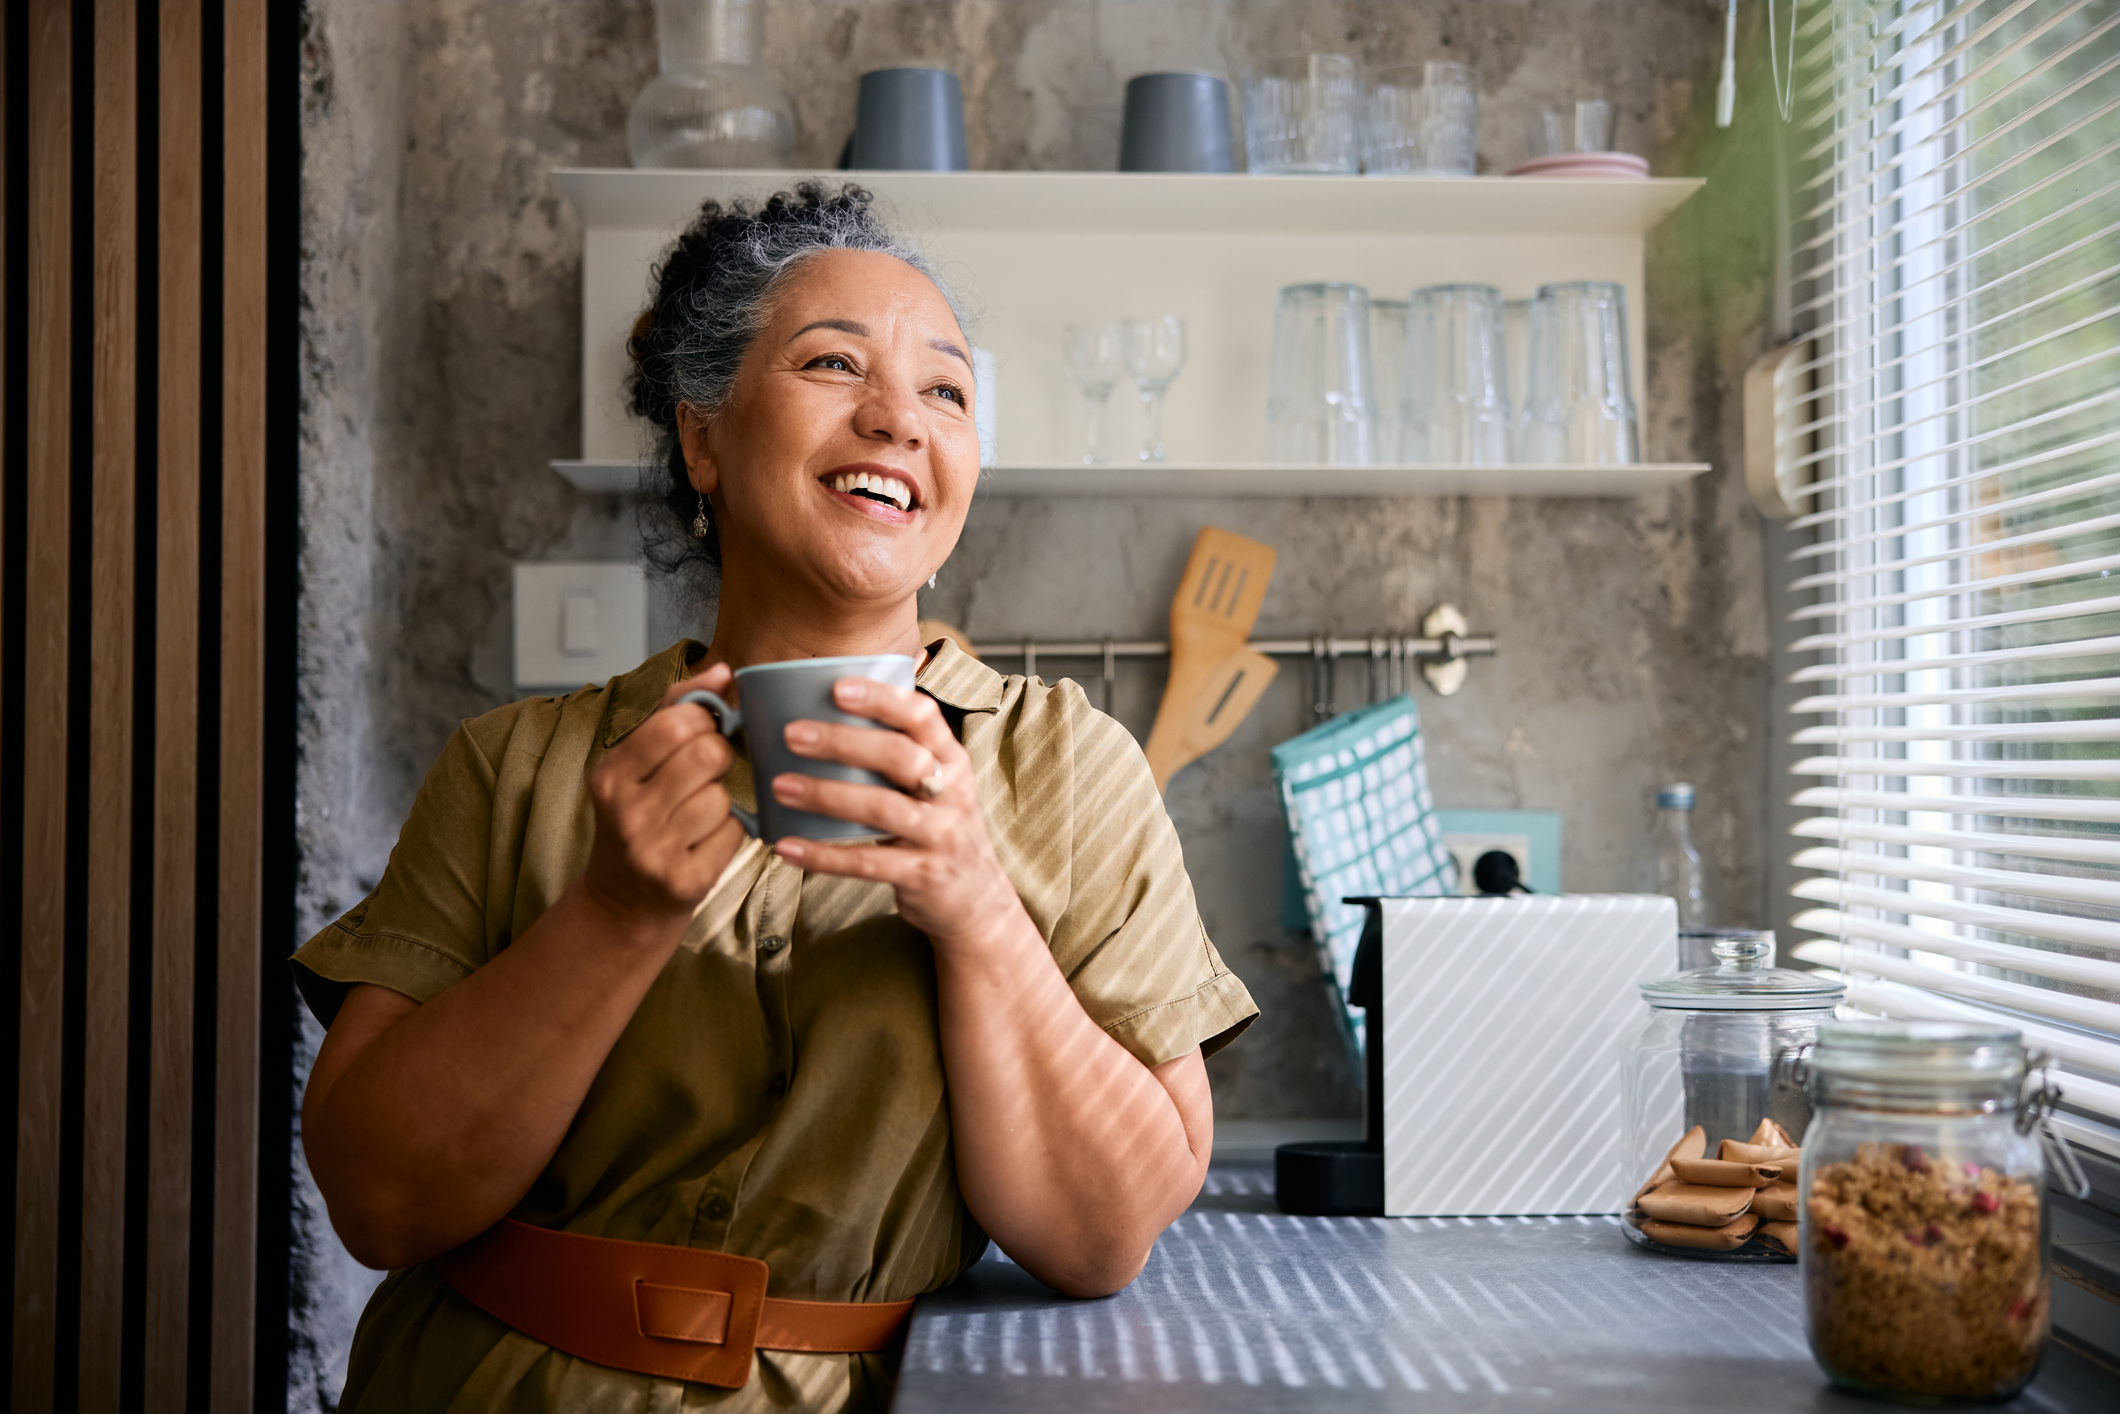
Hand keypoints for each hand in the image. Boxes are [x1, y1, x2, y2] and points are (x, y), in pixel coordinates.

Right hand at [581, 663, 748, 922]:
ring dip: (722, 802)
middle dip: (720, 758)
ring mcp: (653, 851)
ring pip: (723, 798)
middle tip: (708, 772)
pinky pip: (735, 834)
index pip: (675, 722)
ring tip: (698, 814)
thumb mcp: (637, 761)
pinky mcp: (685, 882)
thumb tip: (723, 671)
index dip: (704, 721)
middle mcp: (625, 812)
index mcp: (610, 774)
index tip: (702, 732)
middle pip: (708, 756)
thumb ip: (676, 709)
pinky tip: (705, 841)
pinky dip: (730, 834)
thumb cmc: (638, 816)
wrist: (623, 899)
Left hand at [768, 678, 1022, 953]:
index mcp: (952, 761)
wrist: (977, 901)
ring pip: (882, 807)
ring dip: (826, 795)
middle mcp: (952, 793)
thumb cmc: (939, 830)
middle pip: (900, 756)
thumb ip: (899, 755)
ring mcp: (940, 835)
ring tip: (780, 785)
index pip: (923, 716)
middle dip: (843, 742)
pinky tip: (787, 846)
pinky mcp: (923, 875)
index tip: (837, 687)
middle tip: (792, 734)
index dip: (882, 699)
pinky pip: (868, 862)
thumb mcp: (937, 786)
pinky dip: (823, 855)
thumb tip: (828, 714)